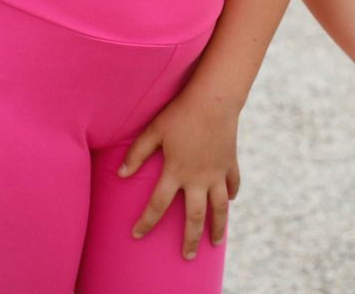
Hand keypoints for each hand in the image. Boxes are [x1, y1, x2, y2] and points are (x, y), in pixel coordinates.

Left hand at [119, 89, 240, 259]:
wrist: (215, 98)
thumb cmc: (180, 112)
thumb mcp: (154, 130)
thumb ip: (137, 153)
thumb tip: (121, 175)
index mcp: (176, 171)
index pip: (157, 205)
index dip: (146, 222)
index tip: (136, 234)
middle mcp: (198, 178)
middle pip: (194, 217)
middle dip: (190, 239)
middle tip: (187, 256)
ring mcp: (217, 172)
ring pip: (220, 208)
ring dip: (217, 227)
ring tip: (215, 243)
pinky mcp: (230, 162)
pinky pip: (233, 183)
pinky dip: (232, 194)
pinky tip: (230, 201)